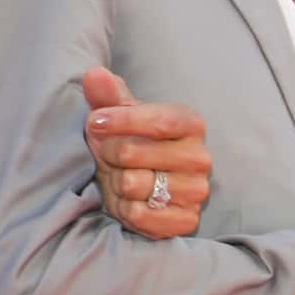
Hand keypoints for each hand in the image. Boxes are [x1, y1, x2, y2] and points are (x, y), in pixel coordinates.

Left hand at [83, 68, 211, 239]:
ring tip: (119, 178)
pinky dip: (124, 209)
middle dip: (108, 153)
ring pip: (132, 184)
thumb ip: (106, 94)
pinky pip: (139, 214)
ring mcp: (196, 191)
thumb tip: (93, 73)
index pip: (158, 121)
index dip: (121, 120)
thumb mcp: (118, 114)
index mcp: (190, 124)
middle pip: (134, 152)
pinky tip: (127, 201)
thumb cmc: (128, 142)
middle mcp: (200, 158)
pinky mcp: (186, 220)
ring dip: (114, 182)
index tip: (94, 122)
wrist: (138, 186)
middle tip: (108, 155)